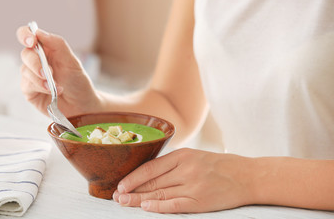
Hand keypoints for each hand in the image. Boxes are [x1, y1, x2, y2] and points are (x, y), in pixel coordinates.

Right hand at [16, 26, 99, 116]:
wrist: (83, 105)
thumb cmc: (79, 82)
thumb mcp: (72, 61)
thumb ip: (57, 44)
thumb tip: (39, 32)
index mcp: (47, 50)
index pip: (29, 36)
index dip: (25, 35)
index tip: (32, 41)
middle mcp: (37, 61)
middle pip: (25, 54)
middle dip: (36, 63)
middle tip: (48, 73)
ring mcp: (32, 76)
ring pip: (25, 70)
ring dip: (41, 79)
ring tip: (57, 87)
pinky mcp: (30, 91)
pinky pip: (27, 85)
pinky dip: (40, 87)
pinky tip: (52, 92)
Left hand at [113, 148, 255, 212]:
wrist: (247, 176)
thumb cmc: (219, 166)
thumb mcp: (195, 156)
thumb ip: (174, 164)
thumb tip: (148, 174)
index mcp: (183, 155)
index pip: (151, 167)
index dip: (133, 177)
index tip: (120, 184)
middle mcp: (186, 169)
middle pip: (153, 181)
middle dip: (132, 190)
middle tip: (116, 196)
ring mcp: (194, 185)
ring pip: (160, 193)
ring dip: (139, 199)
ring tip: (124, 203)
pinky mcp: (201, 201)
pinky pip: (175, 204)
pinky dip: (159, 206)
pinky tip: (146, 207)